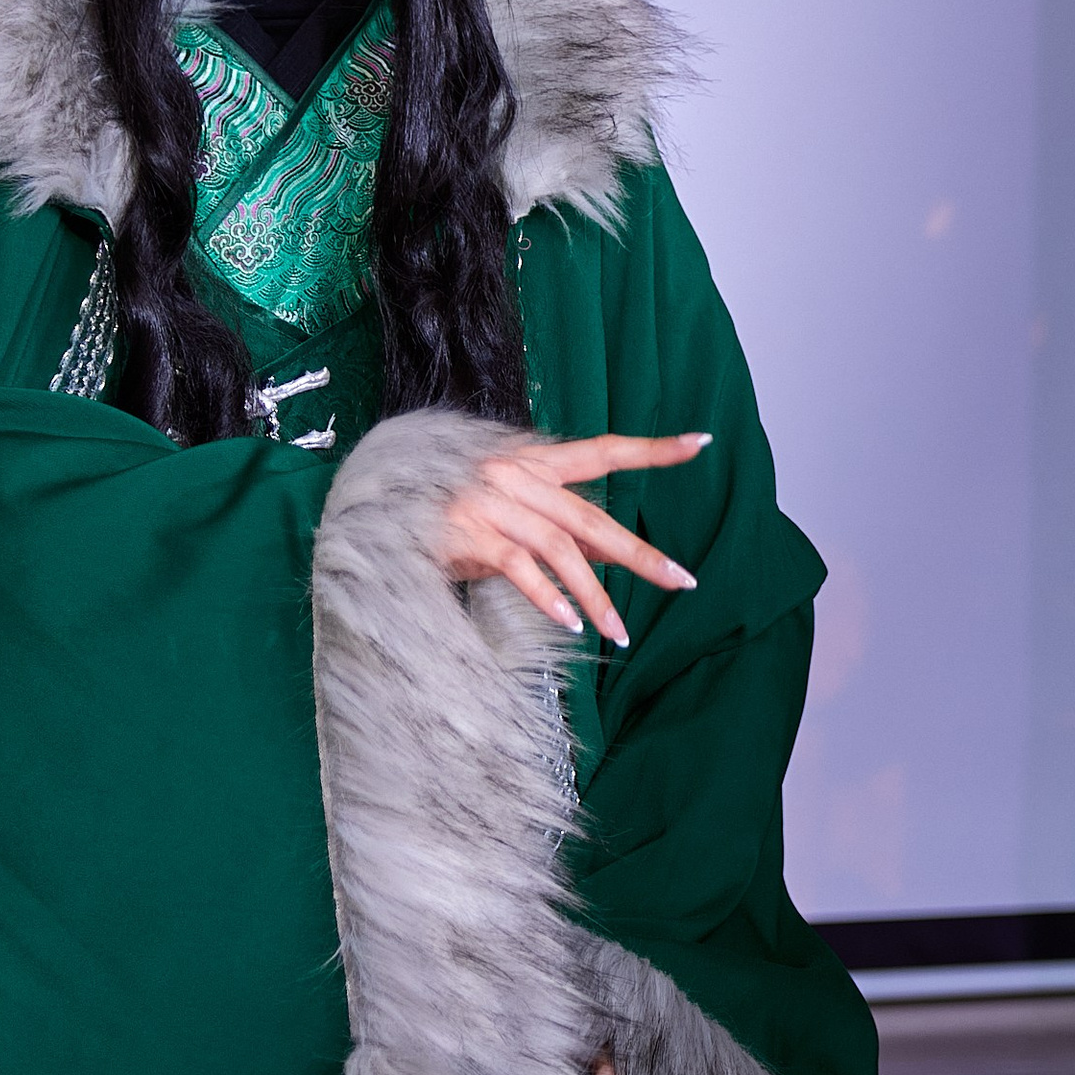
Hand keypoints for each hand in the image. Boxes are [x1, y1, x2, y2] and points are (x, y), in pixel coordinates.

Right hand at [435, 431, 710, 644]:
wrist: (376, 507)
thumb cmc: (446, 508)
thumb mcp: (507, 506)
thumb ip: (555, 523)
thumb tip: (607, 551)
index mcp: (530, 461)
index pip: (602, 450)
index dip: (651, 449)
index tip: (699, 443)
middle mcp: (514, 476)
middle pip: (590, 517)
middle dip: (639, 554)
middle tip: (681, 580)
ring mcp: (489, 503)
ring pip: (559, 549)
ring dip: (594, 595)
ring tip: (620, 631)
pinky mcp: (465, 533)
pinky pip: (517, 567)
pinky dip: (546, 596)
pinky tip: (568, 623)